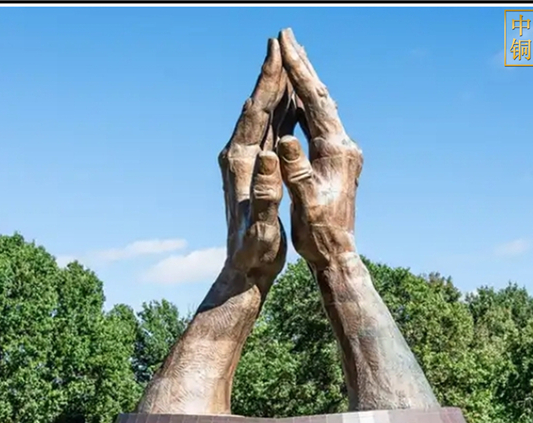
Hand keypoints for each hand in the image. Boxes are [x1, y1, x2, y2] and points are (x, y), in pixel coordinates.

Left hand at [218, 38, 288, 287]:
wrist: (245, 267)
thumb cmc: (254, 250)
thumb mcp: (261, 226)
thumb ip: (264, 193)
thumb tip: (270, 155)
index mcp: (240, 163)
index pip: (254, 113)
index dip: (266, 81)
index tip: (276, 51)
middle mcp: (238, 158)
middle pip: (257, 108)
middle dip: (270, 77)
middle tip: (283, 45)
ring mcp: (245, 165)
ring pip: (264, 120)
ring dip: (277, 94)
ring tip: (292, 70)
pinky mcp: (254, 173)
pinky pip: (269, 137)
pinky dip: (281, 118)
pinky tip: (294, 111)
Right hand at [274, 29, 438, 411]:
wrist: (338, 255)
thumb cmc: (320, 235)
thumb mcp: (306, 204)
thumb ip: (297, 172)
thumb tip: (287, 138)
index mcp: (336, 152)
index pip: (317, 102)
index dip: (300, 72)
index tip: (286, 44)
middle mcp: (344, 148)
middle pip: (323, 98)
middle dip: (304, 68)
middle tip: (288, 39)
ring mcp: (343, 155)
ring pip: (323, 111)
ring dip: (307, 86)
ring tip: (291, 63)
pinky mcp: (339, 164)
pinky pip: (321, 128)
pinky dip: (308, 110)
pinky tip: (298, 107)